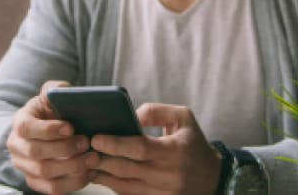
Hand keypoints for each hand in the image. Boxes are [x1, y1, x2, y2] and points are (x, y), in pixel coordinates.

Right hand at [6, 80, 98, 194]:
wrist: (45, 130)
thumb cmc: (50, 112)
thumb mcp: (50, 95)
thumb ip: (55, 89)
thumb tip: (62, 89)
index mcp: (20, 122)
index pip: (27, 128)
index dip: (48, 129)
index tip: (70, 127)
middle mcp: (17, 147)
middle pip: (36, 153)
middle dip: (64, 149)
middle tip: (86, 142)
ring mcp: (24, 167)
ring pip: (45, 173)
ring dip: (71, 167)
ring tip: (92, 158)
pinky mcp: (35, 182)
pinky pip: (53, 189)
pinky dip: (73, 183)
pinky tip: (88, 172)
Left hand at [90, 103, 221, 194]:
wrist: (212, 177)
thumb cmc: (193, 142)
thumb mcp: (183, 117)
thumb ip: (156, 111)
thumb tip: (131, 116)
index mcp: (174, 151)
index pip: (140, 148)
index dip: (115, 144)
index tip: (96, 138)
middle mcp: (168, 175)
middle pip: (127, 169)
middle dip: (102, 159)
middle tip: (85, 149)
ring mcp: (162, 193)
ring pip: (124, 186)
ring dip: (103, 175)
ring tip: (87, 161)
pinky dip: (113, 185)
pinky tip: (101, 174)